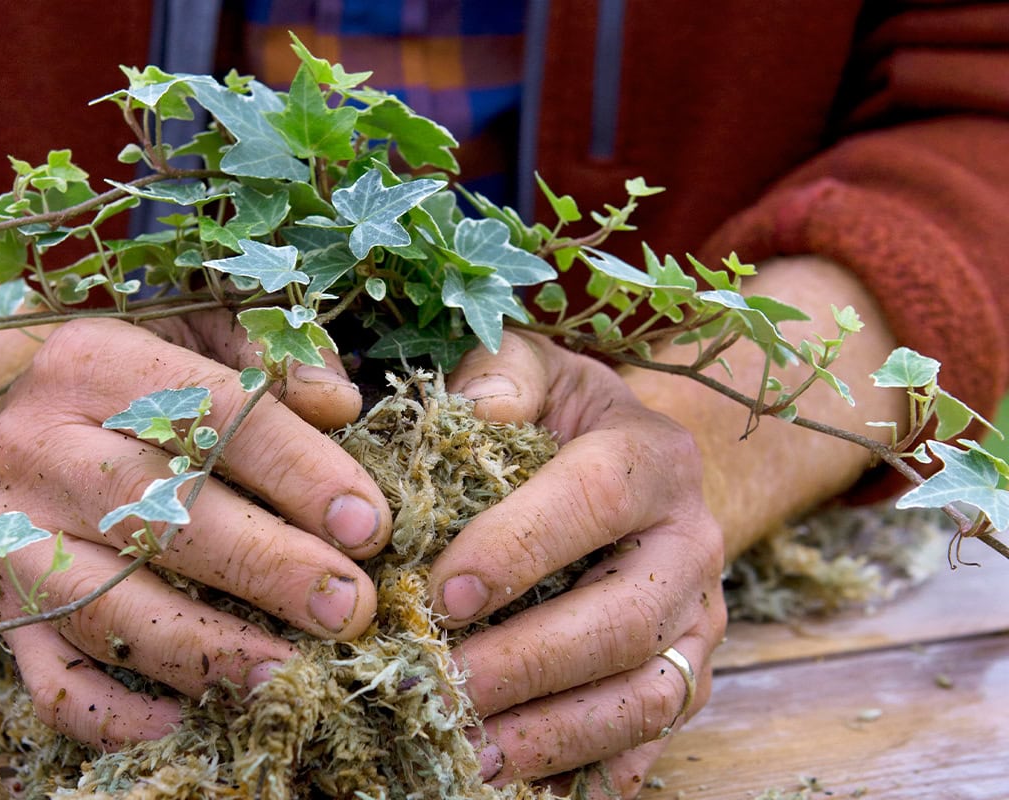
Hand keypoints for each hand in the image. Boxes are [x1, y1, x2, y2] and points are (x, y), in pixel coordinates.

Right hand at [0, 313, 391, 748]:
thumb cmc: (127, 375)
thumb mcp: (193, 333)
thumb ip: (271, 361)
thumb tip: (343, 405)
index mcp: (98, 363)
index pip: (211, 414)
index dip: (297, 472)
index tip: (369, 525)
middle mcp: (41, 446)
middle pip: (155, 511)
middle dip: (264, 566)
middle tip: (350, 607)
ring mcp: (11, 533)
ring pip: (100, 602)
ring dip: (202, 648)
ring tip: (288, 676)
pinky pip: (49, 672)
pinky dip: (115, 711)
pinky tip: (189, 723)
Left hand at [439, 330, 726, 795]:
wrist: (640, 464)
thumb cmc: (565, 416)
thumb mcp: (538, 368)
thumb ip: (503, 373)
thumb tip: (475, 410)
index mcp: (653, 459)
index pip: (594, 502)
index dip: (520, 548)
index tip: (443, 593)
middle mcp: (691, 543)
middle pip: (624, 619)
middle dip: (530, 662)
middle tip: (443, 687)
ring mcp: (700, 617)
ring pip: (648, 693)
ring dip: (558, 733)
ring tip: (473, 753)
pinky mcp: (691, 672)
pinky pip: (655, 736)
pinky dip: (594, 770)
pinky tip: (524, 786)